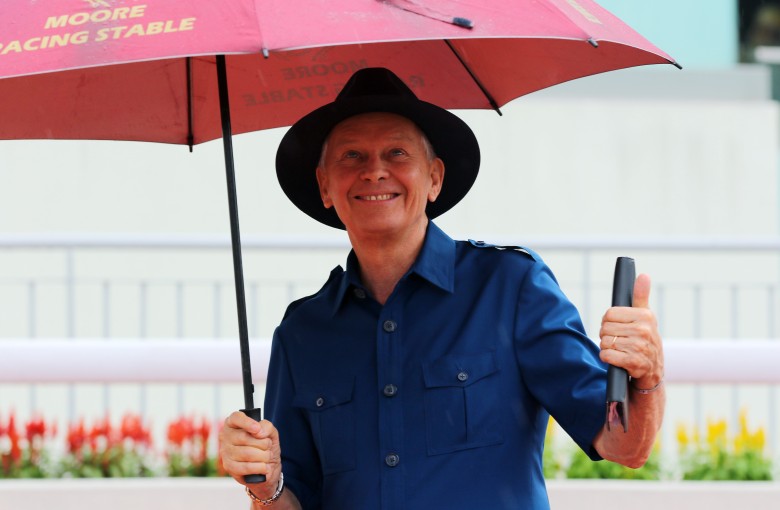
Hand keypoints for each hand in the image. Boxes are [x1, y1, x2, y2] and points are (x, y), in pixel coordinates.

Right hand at [219, 411, 282, 497]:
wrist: (267, 467)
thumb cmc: (265, 445)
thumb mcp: (270, 432)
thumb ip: (266, 427)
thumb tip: (259, 432)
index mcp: (234, 423)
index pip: (236, 418)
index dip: (246, 422)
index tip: (257, 428)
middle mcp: (226, 436)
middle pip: (244, 437)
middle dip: (263, 443)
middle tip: (268, 446)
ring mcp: (226, 452)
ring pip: (247, 453)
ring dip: (264, 456)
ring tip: (268, 456)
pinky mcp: (229, 467)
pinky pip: (247, 467)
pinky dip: (261, 467)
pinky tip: (265, 467)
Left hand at [598, 273, 663, 387]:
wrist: (653, 372)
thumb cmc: (644, 341)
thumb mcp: (645, 318)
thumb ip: (641, 296)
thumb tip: (644, 275)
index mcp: (645, 316)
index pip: (609, 314)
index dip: (609, 322)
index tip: (618, 327)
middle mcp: (644, 330)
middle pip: (605, 328)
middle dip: (608, 336)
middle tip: (619, 341)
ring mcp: (640, 346)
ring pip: (604, 342)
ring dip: (608, 348)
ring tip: (620, 351)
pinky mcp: (634, 362)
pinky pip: (606, 355)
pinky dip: (608, 359)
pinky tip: (618, 360)